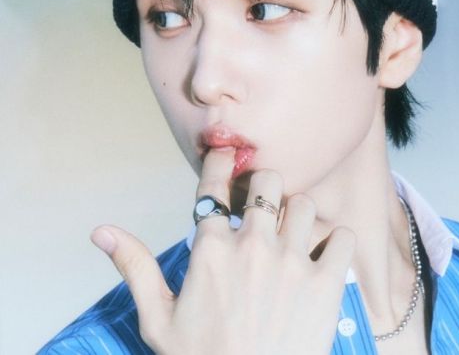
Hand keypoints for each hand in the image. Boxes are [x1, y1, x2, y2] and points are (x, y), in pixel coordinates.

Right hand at [91, 149, 355, 354]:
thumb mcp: (158, 318)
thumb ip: (135, 267)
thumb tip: (101, 231)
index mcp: (211, 250)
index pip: (215, 185)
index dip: (221, 162)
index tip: (228, 154)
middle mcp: (253, 245)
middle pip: (269, 182)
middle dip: (267, 188)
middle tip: (266, 206)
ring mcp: (292, 262)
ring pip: (305, 204)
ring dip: (299, 215)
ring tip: (294, 235)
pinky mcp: (326, 283)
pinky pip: (343, 236)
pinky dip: (337, 241)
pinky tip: (326, 255)